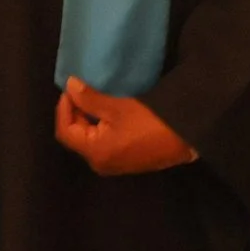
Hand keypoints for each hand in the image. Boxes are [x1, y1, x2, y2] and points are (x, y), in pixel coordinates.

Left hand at [54, 78, 196, 175]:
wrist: (185, 138)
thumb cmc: (150, 122)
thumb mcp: (117, 107)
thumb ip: (89, 98)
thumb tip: (70, 87)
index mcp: (94, 152)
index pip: (65, 131)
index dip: (64, 108)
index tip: (71, 88)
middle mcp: (100, 163)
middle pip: (75, 137)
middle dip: (74, 113)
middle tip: (80, 90)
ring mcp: (113, 164)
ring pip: (89, 140)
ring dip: (87, 119)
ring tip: (92, 97)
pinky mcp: (125, 161)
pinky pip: (102, 143)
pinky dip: (99, 127)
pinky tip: (106, 112)